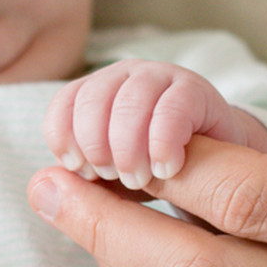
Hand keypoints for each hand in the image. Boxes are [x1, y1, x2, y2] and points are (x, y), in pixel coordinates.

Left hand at [43, 59, 266, 189]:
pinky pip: (171, 108)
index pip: (64, 104)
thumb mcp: (114, 183)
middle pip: (92, 101)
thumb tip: (45, 188)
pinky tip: (167, 169)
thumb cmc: (157, 176)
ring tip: (140, 180)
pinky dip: (162, 143)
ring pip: (128, 102)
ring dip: (128, 148)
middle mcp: (125, 78)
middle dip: (97, 147)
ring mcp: (160, 79)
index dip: (66, 139)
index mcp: (97, 94)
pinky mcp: (196, 91)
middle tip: (115, 180)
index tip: (82, 173)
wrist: (221, 168)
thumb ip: (83, 184)